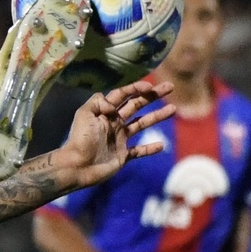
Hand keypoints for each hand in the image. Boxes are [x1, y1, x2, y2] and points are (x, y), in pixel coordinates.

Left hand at [58, 80, 175, 188]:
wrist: (77, 165)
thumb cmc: (81, 139)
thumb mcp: (84, 113)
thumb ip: (99, 102)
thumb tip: (114, 105)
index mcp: (105, 112)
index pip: (123, 95)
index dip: (136, 88)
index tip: (151, 85)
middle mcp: (114, 123)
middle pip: (136, 105)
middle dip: (152, 96)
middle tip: (170, 87)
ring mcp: (119, 139)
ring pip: (142, 124)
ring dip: (157, 116)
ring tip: (173, 109)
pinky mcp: (122, 155)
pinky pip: (139, 151)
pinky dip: (150, 148)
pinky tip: (161, 145)